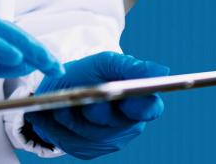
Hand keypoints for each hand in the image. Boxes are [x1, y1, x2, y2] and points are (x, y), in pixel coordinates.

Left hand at [24, 51, 168, 159]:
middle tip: (84, 99)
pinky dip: (59, 126)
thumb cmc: (90, 72)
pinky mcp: (86, 151)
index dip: (140, 105)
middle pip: (112, 122)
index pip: (150, 108)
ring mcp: (106, 142)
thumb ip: (131, 67)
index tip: (127, 96)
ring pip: (88, 132)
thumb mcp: (107, 63)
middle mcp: (126, 127)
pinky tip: (53, 114)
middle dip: (96, 108)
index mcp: (138, 103)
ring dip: (72, 115)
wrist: (64, 85)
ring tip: (61, 104)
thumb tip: (162, 72)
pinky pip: (71, 141)